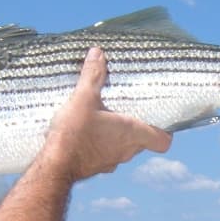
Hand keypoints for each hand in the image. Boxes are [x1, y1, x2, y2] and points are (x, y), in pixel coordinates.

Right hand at [43, 47, 171, 182]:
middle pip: (143, 141)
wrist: (54, 166)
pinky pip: (105, 155)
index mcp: (131, 133)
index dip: (165, 131)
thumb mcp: (83, 98)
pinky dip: (101, 145)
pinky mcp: (95, 167)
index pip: (163, 141)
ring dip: (118, 136)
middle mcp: (126, 151)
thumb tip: (98, 53)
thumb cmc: (74, 134)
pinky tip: (88, 133)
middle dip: (137, 126)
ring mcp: (111, 162)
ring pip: (124, 148)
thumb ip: (93, 76)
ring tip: (106, 119)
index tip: (159, 119)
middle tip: (128, 109)